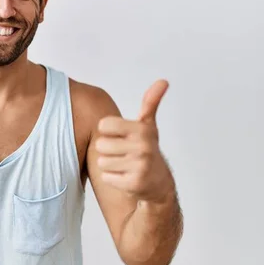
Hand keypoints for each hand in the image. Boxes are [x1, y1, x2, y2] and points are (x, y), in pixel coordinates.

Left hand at [95, 80, 173, 202]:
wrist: (158, 183)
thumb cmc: (146, 149)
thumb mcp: (148, 125)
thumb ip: (150, 103)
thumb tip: (163, 81)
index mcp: (142, 129)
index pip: (104, 125)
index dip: (108, 132)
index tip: (121, 136)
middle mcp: (143, 147)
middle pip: (100, 145)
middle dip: (108, 150)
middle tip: (123, 153)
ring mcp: (140, 166)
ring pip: (102, 162)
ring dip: (110, 165)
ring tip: (125, 165)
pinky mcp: (134, 184)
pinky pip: (107, 177)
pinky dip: (113, 179)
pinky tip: (126, 177)